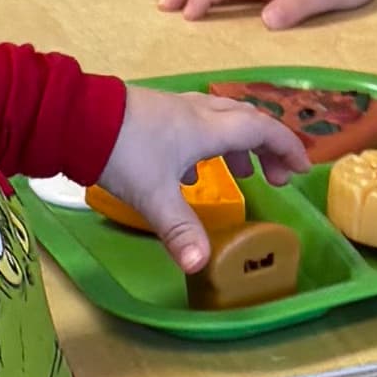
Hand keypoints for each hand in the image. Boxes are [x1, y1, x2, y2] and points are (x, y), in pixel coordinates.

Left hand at [96, 84, 311, 271]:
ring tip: (241, 174)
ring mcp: (172, 109)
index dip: (286, 147)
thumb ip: (181, 231)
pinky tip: (189, 171)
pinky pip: (193, 124)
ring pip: (219, 120)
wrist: (74, 118)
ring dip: (238, 145)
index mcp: (206, 128)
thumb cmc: (122, 151)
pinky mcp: (152, 113)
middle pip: (245, 121)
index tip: (302, 168)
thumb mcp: (154, 196)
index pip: (261, 130)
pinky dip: (206, 145)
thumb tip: (202, 266)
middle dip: (267, 146)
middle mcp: (195, 113)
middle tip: (277, 176)